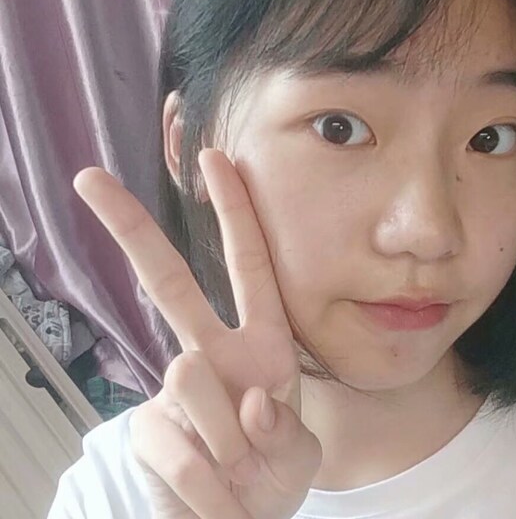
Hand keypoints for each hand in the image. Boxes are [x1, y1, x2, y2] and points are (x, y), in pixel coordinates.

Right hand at [72, 148, 322, 518]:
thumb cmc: (271, 475)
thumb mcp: (297, 457)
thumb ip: (283, 433)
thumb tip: (248, 403)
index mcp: (261, 345)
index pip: (249, 265)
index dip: (234, 212)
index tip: (216, 158)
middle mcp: (213, 353)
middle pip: (168, 281)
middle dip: (132, 228)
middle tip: (89, 179)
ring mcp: (175, 388)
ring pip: (188, 381)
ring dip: (228, 445)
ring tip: (237, 470)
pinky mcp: (146, 426)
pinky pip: (173, 442)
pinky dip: (204, 480)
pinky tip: (212, 488)